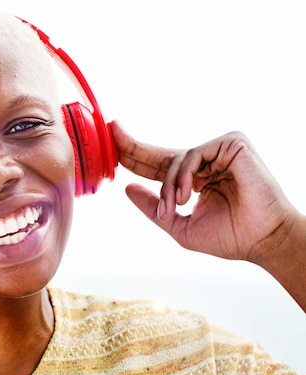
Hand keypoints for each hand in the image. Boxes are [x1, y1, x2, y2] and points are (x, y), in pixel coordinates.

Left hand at [111, 120, 305, 310]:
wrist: (263, 241)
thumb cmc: (230, 237)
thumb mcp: (178, 225)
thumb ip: (153, 207)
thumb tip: (127, 188)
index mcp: (195, 181)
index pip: (159, 167)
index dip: (136, 157)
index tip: (113, 145)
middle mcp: (206, 164)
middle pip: (163, 154)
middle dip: (135, 147)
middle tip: (114, 132)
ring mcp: (220, 152)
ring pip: (176, 159)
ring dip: (167, 186)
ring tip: (173, 208)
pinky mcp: (233, 144)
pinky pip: (193, 154)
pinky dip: (183, 175)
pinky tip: (186, 195)